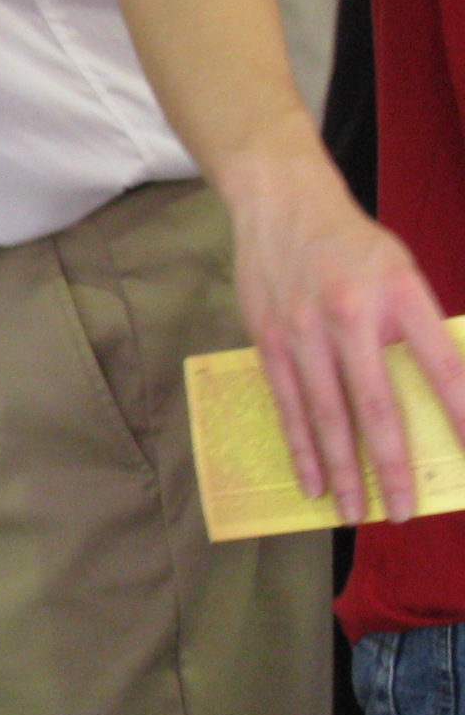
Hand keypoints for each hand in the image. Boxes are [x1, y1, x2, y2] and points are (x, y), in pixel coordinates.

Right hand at [228, 163, 464, 523]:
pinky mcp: (268, 338)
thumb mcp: (401, 273)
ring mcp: (303, 328)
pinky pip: (288, 403)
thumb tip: (436, 400)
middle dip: (392, 464)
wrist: (281, 202)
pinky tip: (312, 479)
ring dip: (343, 469)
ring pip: (326, 413)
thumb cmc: (352, 245)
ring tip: (358, 512)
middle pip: (376, 403)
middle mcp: (350, 313)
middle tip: (405, 511)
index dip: (461, 413)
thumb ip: (415, 329)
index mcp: (399, 292)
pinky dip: (301, 446)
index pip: (442, 364)